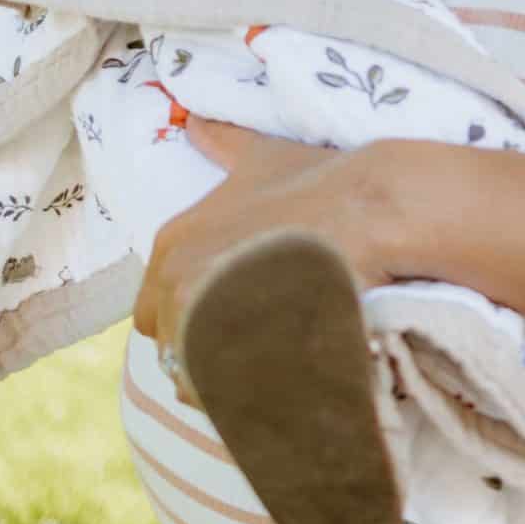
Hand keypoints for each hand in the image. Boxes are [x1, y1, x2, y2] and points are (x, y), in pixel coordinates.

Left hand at [133, 119, 412, 403]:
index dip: (196, 313)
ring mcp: (201, 328)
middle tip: (261, 332)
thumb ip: (223, 141)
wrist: (369, 215)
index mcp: (172, 246)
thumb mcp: (264, 155)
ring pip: (197, 377)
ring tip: (276, 356)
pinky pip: (224, 403)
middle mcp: (173, 287)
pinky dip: (247, 399)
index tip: (238, 308)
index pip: (155, 308)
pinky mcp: (235, 362)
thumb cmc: (319, 184)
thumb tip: (193, 121)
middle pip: (173, 344)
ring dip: (227, 374)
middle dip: (206, 345)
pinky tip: (284, 375)